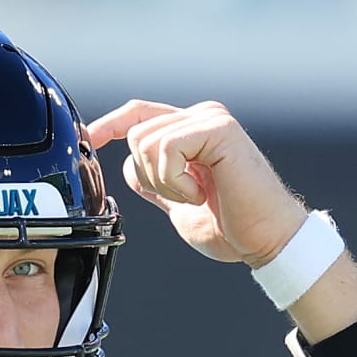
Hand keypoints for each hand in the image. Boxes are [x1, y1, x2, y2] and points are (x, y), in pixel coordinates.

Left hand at [87, 100, 306, 267]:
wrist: (265, 242)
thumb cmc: (231, 228)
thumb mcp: (179, 204)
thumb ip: (156, 183)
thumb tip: (128, 169)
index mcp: (192, 131)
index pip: (140, 114)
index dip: (110, 124)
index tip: (90, 140)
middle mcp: (202, 116)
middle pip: (136, 132)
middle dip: (148, 176)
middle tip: (184, 198)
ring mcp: (211, 119)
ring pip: (146, 142)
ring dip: (163, 182)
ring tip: (196, 196)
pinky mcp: (218, 129)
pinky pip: (167, 149)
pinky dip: (175, 181)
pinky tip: (202, 192)